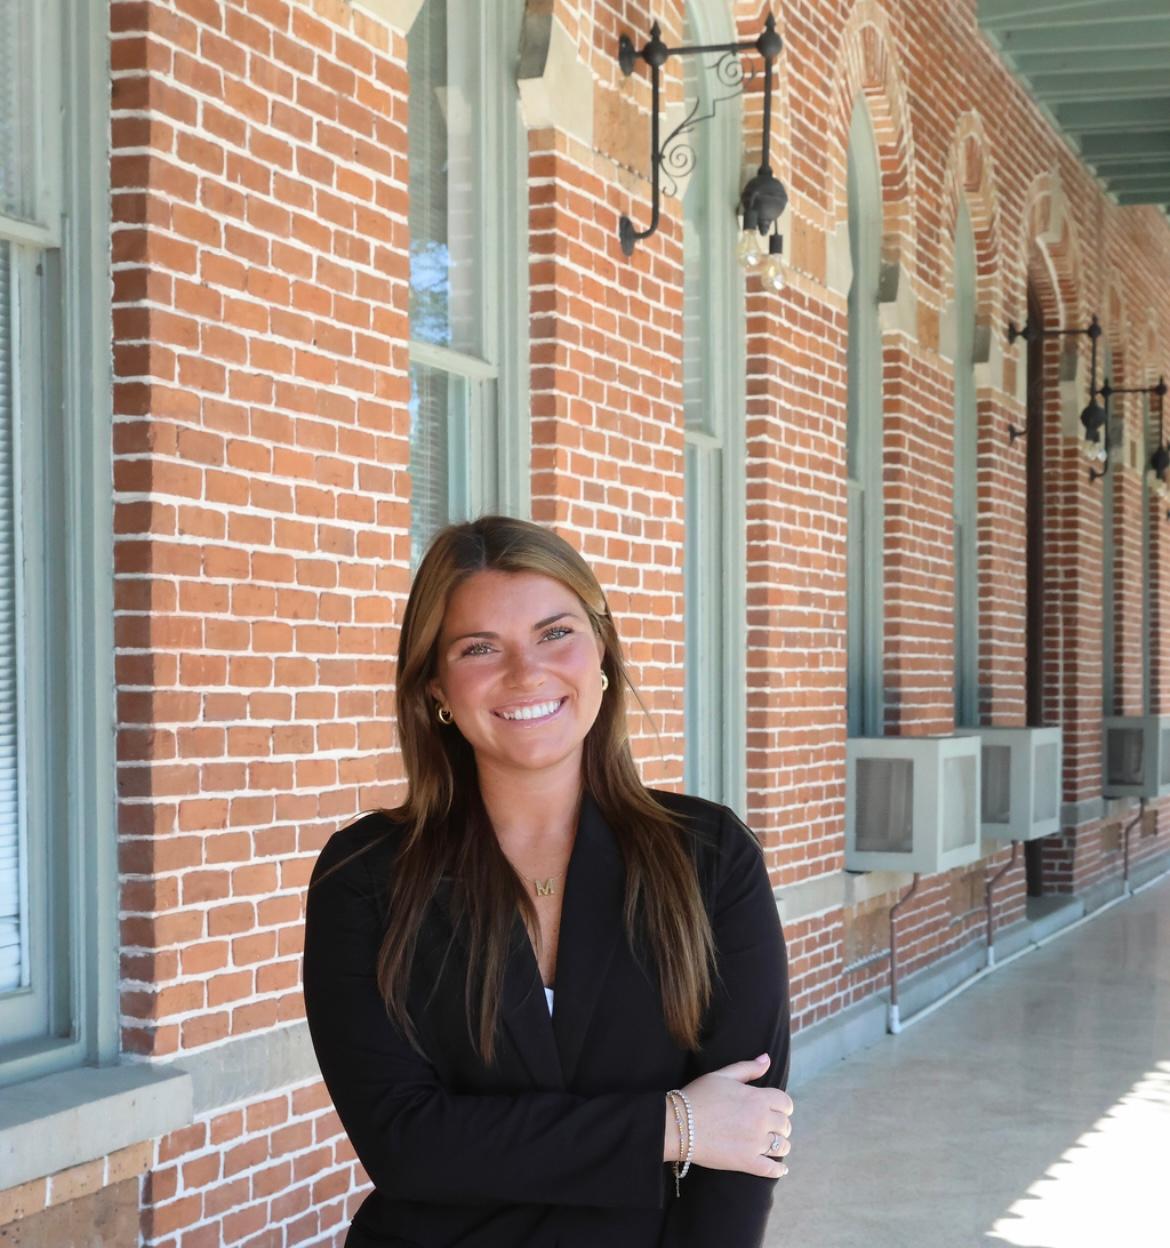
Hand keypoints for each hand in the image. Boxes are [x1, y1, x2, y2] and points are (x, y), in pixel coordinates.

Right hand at [664, 1054, 792, 1178]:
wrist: (679, 1125)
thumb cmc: (698, 1096)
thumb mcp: (722, 1075)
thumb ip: (747, 1068)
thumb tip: (767, 1059)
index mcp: (757, 1098)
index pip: (785, 1103)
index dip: (783, 1105)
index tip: (776, 1108)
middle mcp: (760, 1121)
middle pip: (785, 1125)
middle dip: (780, 1124)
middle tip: (771, 1126)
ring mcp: (755, 1144)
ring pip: (782, 1146)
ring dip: (780, 1144)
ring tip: (773, 1144)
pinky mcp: (747, 1163)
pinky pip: (772, 1169)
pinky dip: (779, 1169)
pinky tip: (780, 1167)